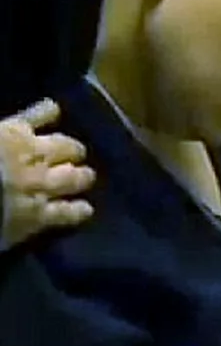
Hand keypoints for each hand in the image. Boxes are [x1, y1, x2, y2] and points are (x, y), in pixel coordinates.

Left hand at [0, 99, 94, 248]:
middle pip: (73, 178)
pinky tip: (54, 108)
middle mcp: (43, 184)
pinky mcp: (17, 130)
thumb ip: (21, 228)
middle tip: (85, 175)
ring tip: (77, 149)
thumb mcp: (4, 237)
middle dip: (82, 177)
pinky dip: (46, 111)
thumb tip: (27, 226)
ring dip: (72, 149)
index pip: (68, 213)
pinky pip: (37, 117)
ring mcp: (32, 153)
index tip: (87, 208)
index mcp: (36, 215)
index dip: (79, 210)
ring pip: (65, 148)